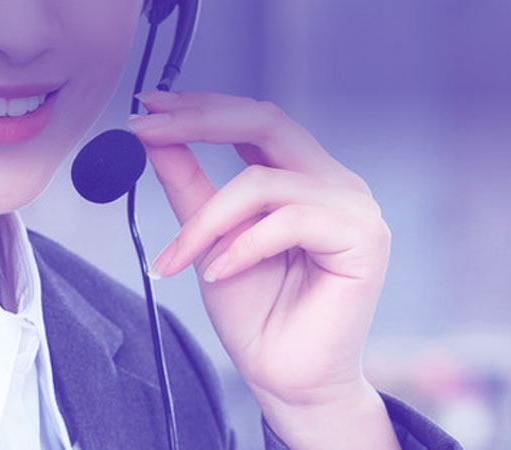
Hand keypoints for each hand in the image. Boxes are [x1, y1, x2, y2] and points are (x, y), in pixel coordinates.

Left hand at [132, 91, 399, 449]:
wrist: (288, 380)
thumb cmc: (259, 317)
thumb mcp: (209, 239)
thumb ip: (190, 186)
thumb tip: (154, 136)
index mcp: (305, 178)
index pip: (256, 122)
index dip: (202, 108)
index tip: (148, 109)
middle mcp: (335, 184)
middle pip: (268, 123)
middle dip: (200, 121)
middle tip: (148, 131)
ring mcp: (354, 208)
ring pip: (265, 181)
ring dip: (208, 218)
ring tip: (180, 258)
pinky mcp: (363, 238)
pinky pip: (289, 220)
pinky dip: (244, 245)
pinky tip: (220, 272)